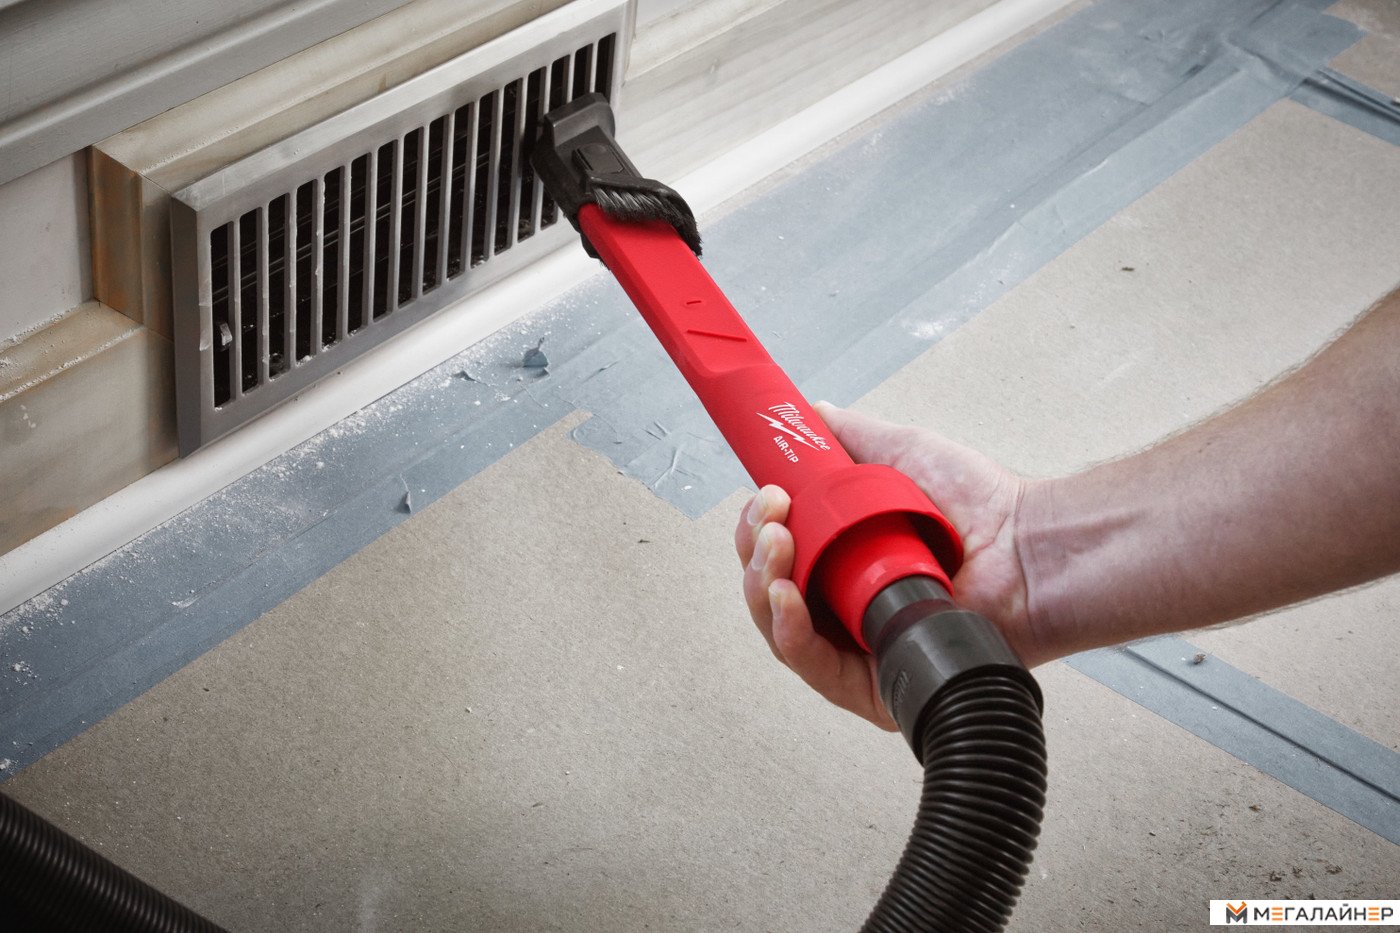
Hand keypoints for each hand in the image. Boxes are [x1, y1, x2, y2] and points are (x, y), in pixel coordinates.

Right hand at [734, 401, 1046, 728]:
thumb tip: (813, 414)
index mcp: (847, 565)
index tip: (766, 498)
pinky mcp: (873, 687)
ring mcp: (858, 650)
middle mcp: (848, 611)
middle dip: (756, 554)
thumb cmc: (985, 509)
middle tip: (771, 521)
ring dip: (763, 585)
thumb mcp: (904, 454)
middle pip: (770, 593)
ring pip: (781, 630)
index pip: (781, 556)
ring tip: (775, 548)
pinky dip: (789, 631)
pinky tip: (785, 596)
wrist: (1028, 547)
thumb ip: (852, 437)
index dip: (761, 529)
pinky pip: (813, 667)